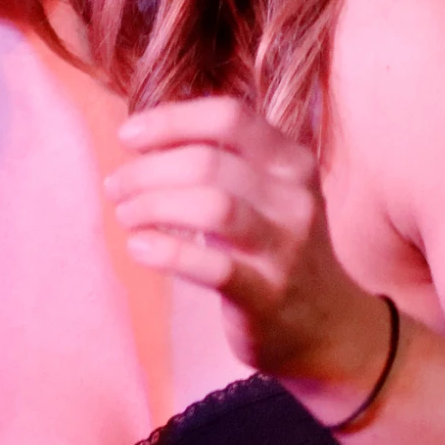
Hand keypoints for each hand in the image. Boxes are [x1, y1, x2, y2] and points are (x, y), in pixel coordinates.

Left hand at [107, 96, 386, 392]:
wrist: (328, 327)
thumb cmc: (275, 250)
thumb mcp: (266, 194)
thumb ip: (220, 162)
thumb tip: (143, 138)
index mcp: (292, 162)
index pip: (228, 117)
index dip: (170, 121)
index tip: (127, 137)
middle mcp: (294, 199)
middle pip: (209, 162)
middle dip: (148, 170)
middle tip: (116, 187)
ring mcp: (285, 249)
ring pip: (213, 207)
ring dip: (154, 206)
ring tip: (127, 216)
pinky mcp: (267, 296)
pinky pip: (213, 267)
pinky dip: (166, 253)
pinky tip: (140, 248)